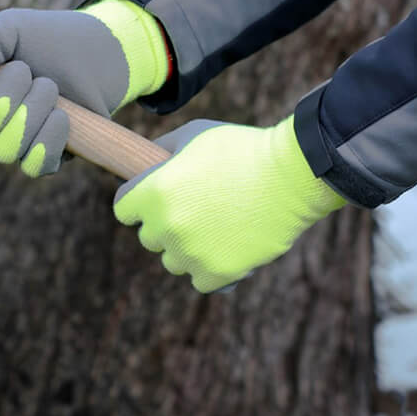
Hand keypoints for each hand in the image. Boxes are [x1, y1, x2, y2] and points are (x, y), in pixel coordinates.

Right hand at [0, 0, 169, 176]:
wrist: (99, 51)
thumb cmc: (47, 38)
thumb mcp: (8, 29)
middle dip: (7, 100)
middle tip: (30, 71)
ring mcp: (15, 142)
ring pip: (5, 151)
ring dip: (32, 113)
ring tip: (51, 88)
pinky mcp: (46, 157)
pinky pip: (34, 167)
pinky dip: (49, 139)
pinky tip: (63, 116)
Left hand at [113, 116, 346, 291]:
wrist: (292, 175)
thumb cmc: (242, 149)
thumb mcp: (195, 134)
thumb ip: (163, 149)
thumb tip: (146, 159)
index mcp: (153, 192)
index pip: (124, 210)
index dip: (139, 202)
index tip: (156, 199)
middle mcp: (166, 226)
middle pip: (148, 237)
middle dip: (166, 224)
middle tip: (196, 210)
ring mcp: (191, 253)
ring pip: (173, 261)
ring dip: (187, 249)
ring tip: (215, 227)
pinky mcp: (218, 273)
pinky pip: (199, 280)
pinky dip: (211, 269)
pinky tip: (227, 247)